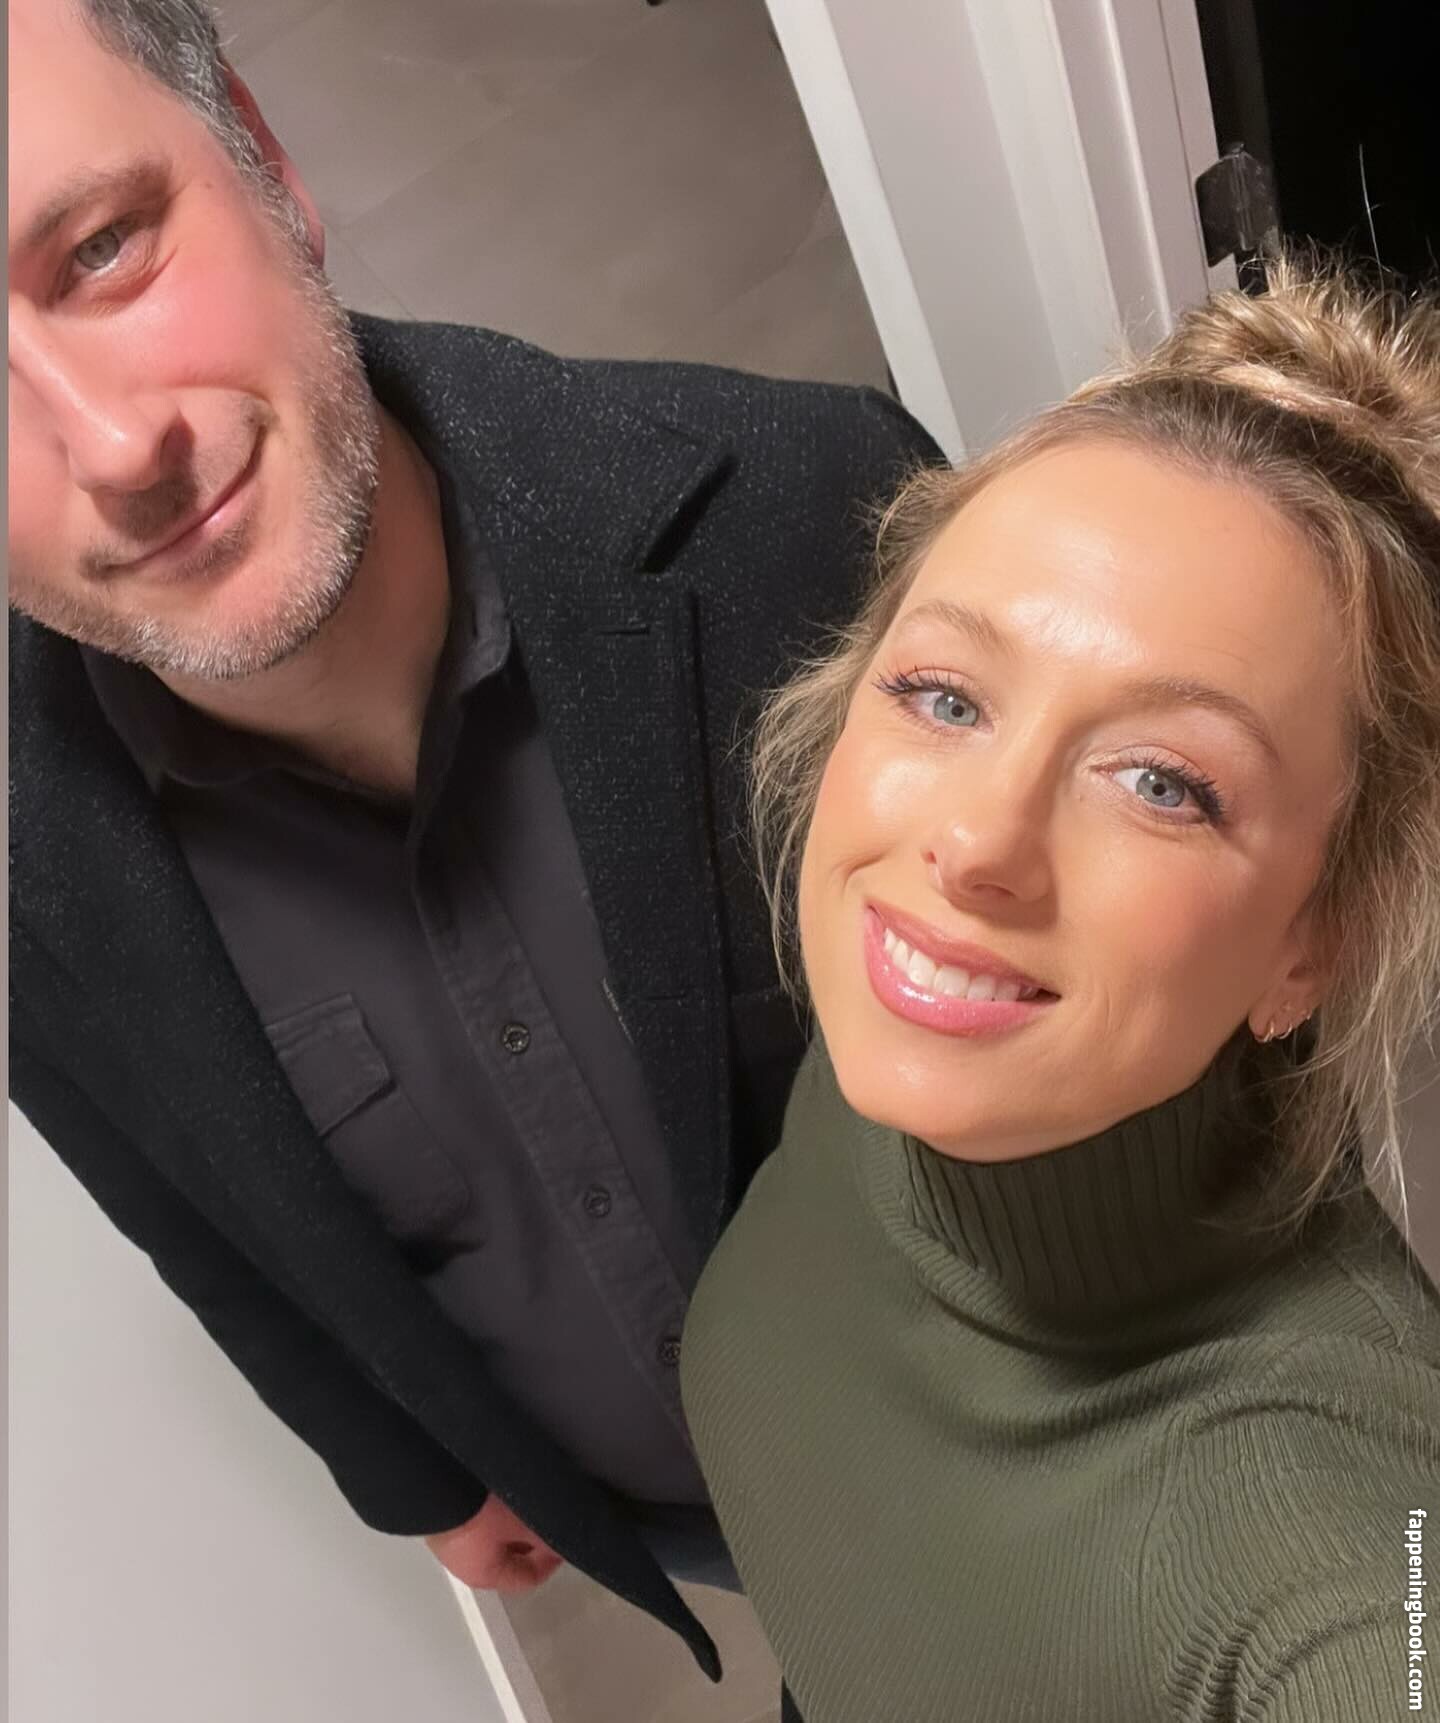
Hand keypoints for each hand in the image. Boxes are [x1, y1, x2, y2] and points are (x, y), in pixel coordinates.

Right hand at [424, 1494, 564, 1592]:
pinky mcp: (445, 1511)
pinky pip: (480, 1514)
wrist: (436, 1482)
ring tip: (528, 1495)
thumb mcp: (521, 1524)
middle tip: (547, 1514)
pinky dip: (495, 1505)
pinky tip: (505, 1485)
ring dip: (513, 1518)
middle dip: (531, 1536)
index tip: (565, 1538)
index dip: (551, 1560)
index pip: (527, 1578)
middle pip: (511, 1555)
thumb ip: (546, 1535)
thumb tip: (566, 1540)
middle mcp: (466, 1562)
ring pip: (494, 1533)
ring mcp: (452, 1537)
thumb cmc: (477, 1514)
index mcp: (485, 1575)